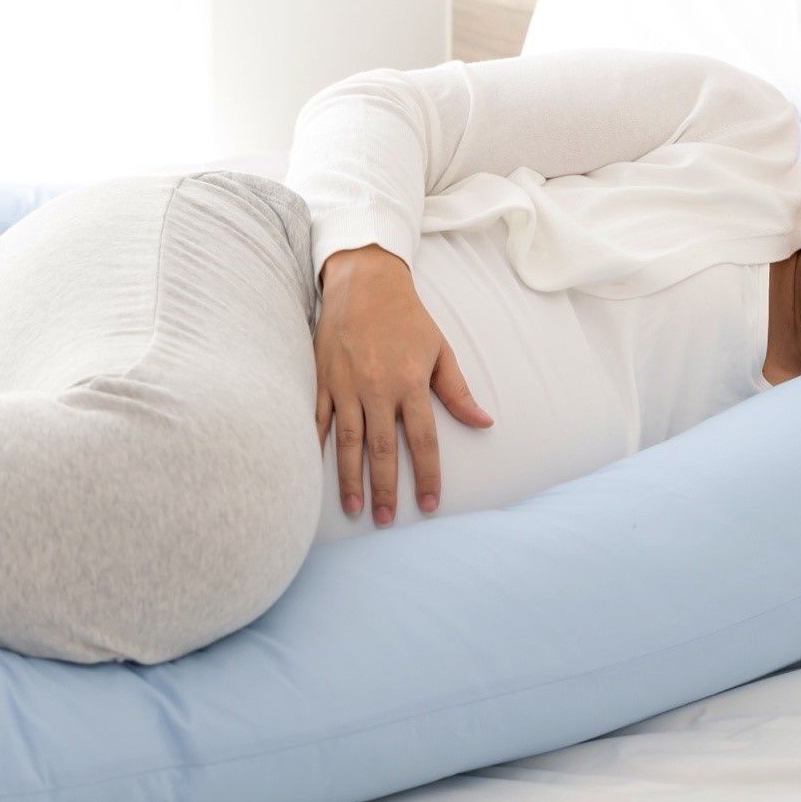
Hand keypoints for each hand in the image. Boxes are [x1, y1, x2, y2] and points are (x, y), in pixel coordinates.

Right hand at [314, 246, 494, 525]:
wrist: (364, 282)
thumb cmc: (407, 318)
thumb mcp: (440, 350)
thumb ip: (457, 391)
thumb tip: (484, 422)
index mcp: (411, 383)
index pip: (422, 440)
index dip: (428, 475)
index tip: (429, 504)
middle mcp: (377, 388)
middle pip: (383, 449)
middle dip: (386, 487)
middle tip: (386, 520)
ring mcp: (346, 385)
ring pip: (347, 441)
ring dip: (350, 478)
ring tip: (355, 507)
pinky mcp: (322, 379)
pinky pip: (318, 419)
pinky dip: (317, 446)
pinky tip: (316, 473)